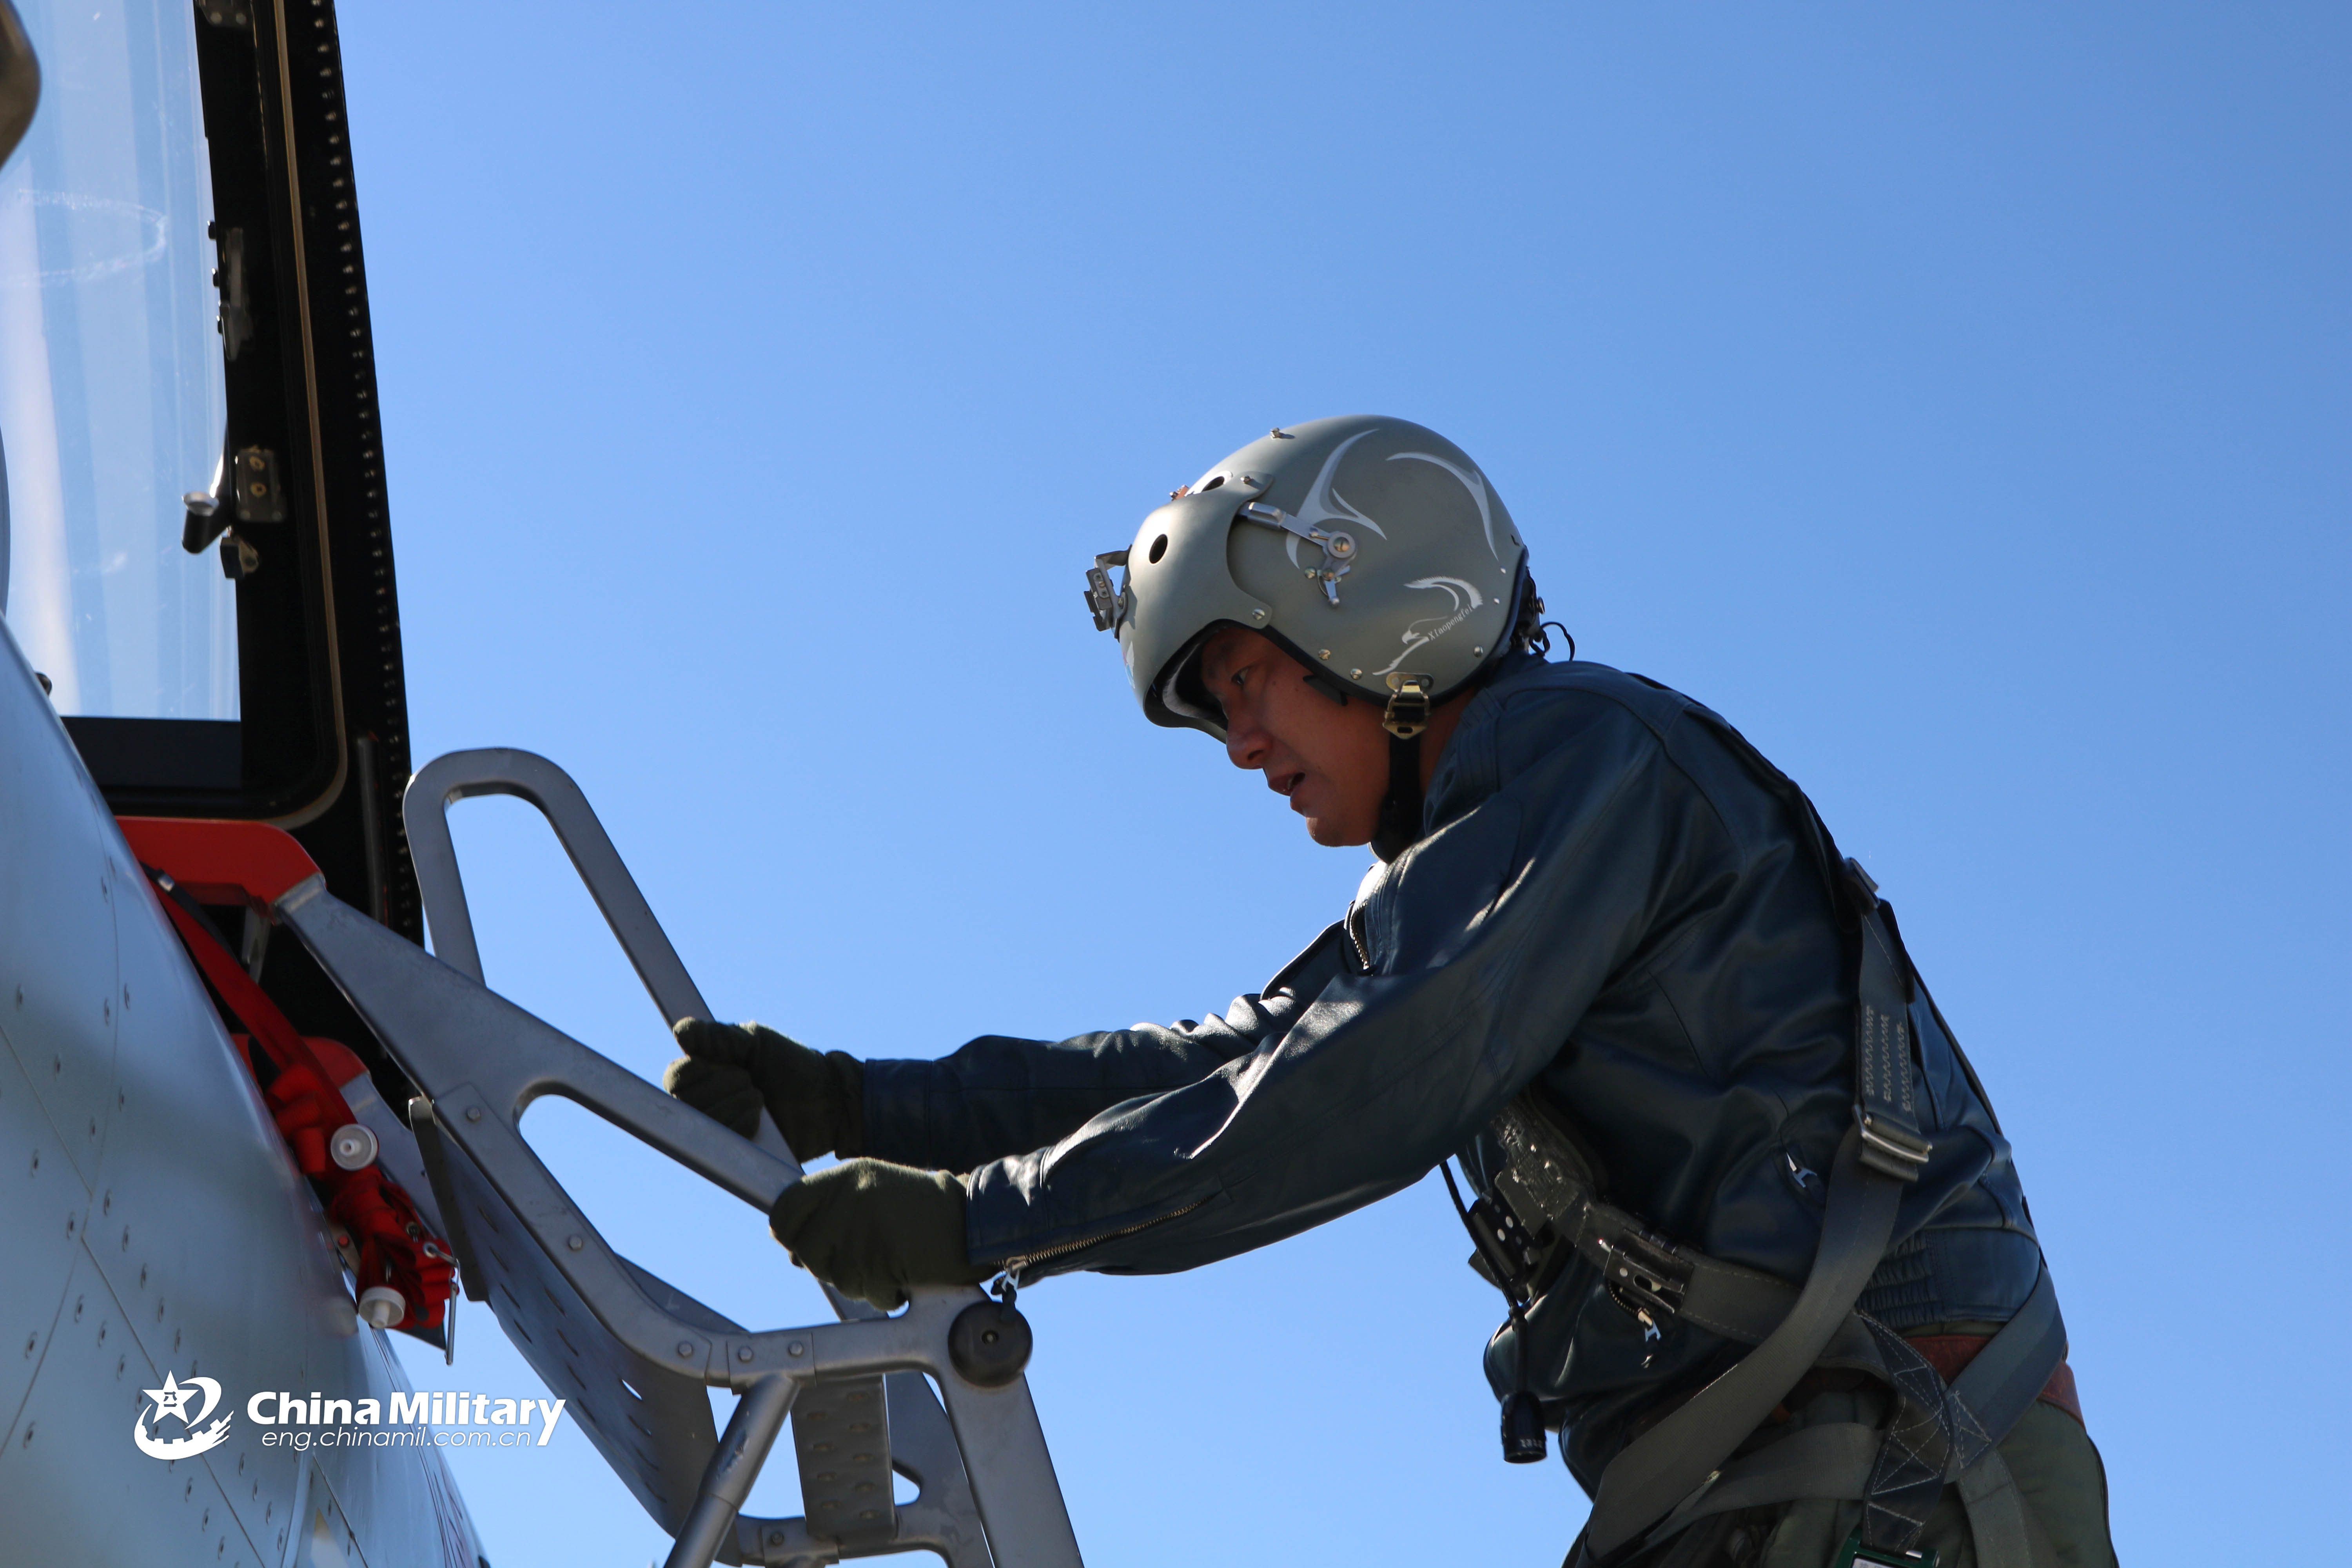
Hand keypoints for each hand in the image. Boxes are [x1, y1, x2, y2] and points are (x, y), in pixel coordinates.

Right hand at [663, 1019, 862, 1159]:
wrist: (828, 1099)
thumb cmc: (792, 1065)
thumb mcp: (757, 1041)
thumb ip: (720, 1037)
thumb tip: (681, 1031)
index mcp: (706, 1074)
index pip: (674, 1076)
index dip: (696, 1071)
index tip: (729, 1064)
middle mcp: (706, 1104)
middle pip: (685, 1100)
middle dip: (724, 1085)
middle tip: (752, 1080)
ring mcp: (720, 1131)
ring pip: (703, 1121)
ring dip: (735, 1104)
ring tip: (761, 1099)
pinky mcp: (736, 1153)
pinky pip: (721, 1143)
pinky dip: (741, 1126)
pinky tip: (760, 1121)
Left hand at [767, 1158, 983, 1310]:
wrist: (974, 1222)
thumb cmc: (926, 1211)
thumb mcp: (874, 1190)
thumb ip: (833, 1209)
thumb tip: (793, 1247)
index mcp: (844, 1177)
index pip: (784, 1210)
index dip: (790, 1234)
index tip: (804, 1244)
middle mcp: (848, 1199)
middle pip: (805, 1251)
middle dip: (831, 1263)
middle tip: (865, 1255)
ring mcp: (862, 1230)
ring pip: (834, 1277)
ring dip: (862, 1280)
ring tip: (891, 1259)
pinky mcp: (879, 1261)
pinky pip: (865, 1293)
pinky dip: (884, 1293)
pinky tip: (904, 1273)